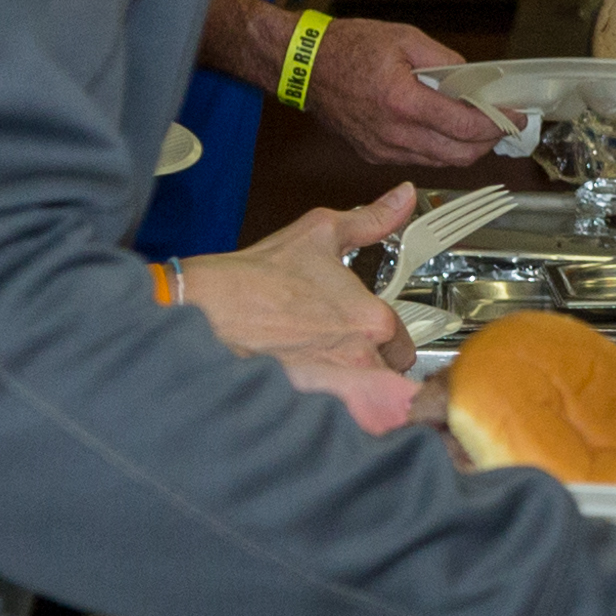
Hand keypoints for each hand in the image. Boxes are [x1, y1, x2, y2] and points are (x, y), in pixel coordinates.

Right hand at [169, 188, 416, 430]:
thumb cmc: (260, 275)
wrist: (212, 307)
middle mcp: (358, 358)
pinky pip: (343, 417)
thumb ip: (372, 219)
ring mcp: (334, 386)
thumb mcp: (322, 232)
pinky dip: (338, 409)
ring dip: (364, 389)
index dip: (385, 332)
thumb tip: (402, 198)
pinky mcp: (308, 403)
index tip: (369, 328)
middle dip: (379, 362)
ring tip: (335, 370)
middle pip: (392, 374)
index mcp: (370, 320)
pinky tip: (319, 392)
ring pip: (372, 400)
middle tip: (350, 346)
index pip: (403, 339)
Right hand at [305, 17, 518, 170]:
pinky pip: (418, 159)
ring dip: (466, 150)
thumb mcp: (404, 38)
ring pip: (441, 162)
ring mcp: (382, 149)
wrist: (302, 65)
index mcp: (403, 102)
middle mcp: (393, 133)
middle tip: (502, 125)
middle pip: (459, 155)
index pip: (465, 126)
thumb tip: (474, 79)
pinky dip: (439, 150)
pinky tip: (445, 130)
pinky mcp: (374, 155)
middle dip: (488, 142)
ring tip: (479, 128)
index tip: (516, 117)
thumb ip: (445, 61)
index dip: (498, 124)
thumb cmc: (347, 47)